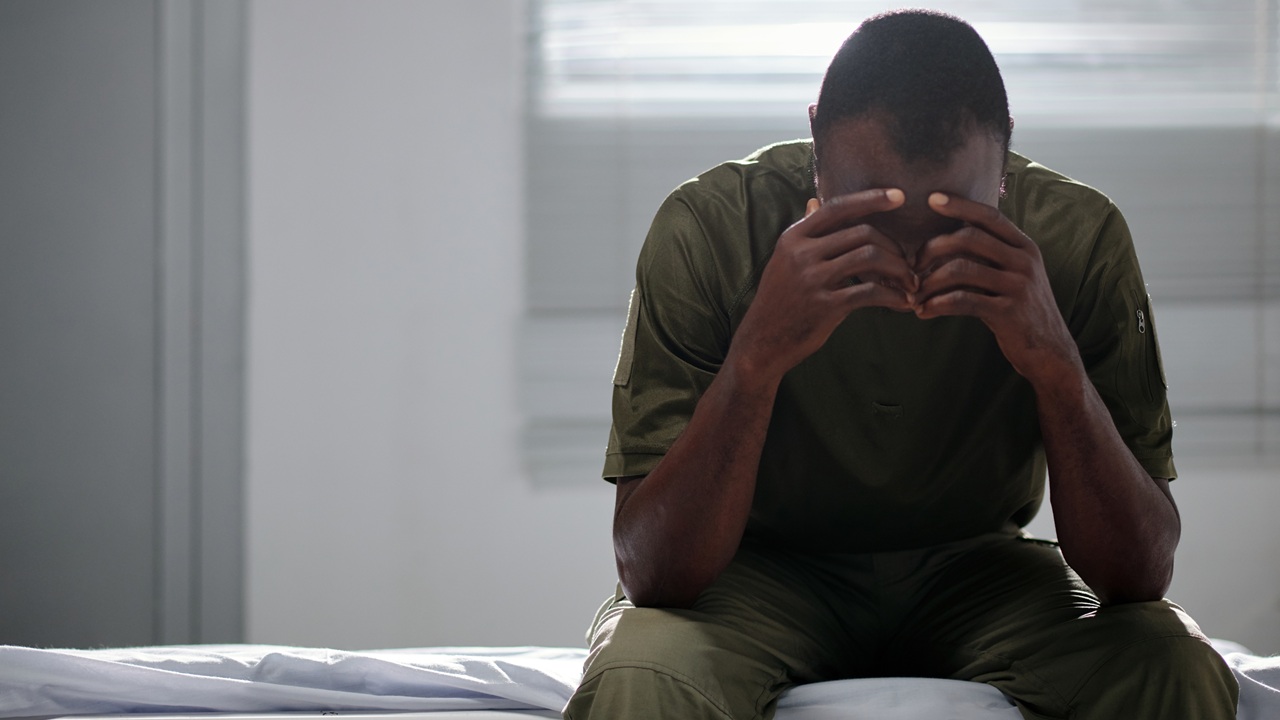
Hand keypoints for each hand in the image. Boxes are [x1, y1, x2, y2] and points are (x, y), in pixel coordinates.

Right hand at [730, 188, 917, 381]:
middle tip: (907, 263)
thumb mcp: (784, 261)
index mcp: (794, 238)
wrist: (762, 341)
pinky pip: (870, 292)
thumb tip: (814, 201)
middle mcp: (802, 253)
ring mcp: (813, 279)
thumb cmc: (779, 300)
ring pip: (870, 257)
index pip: (837, 208)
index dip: (871, 199)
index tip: (899, 196)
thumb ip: (804, 233)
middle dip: (893, 247)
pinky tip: (903, 303)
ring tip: (909, 283)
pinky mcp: (826, 305)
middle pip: (862, 233)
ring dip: (899, 269)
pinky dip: (893, 297)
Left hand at [912, 192, 1080, 386]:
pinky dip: (937, 304)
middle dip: (932, 248)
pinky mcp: (1008, 312)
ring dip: (929, 281)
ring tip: (913, 294)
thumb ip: (991, 256)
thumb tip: (948, 239)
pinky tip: (923, 312)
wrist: (1050, 350)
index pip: (989, 216)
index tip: (931, 199)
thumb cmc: (1020, 310)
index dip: (960, 206)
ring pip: (961, 269)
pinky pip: (963, 300)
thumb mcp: (1013, 276)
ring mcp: (1018, 285)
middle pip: (968, 238)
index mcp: (1024, 246)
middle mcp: (1024, 261)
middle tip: (912, 265)